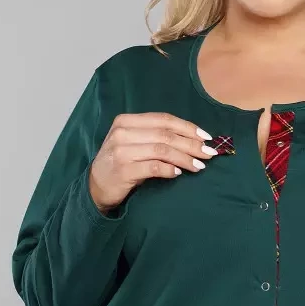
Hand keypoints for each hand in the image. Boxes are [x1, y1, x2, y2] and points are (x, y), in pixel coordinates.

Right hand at [88, 111, 217, 212]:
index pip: (163, 120)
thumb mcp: (133, 142)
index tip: (206, 137)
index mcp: (126, 121)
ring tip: (199, 165)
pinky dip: (169, 169)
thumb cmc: (121, 162)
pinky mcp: (123, 170)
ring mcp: (121, 151)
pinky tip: (179, 172)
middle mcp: (122, 133)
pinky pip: (153, 167)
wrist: (95, 186)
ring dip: (185, 158)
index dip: (187, 127)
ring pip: (162, 150)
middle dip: (191, 144)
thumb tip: (194, 139)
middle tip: (209, 153)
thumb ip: (156, 136)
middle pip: (165, 134)